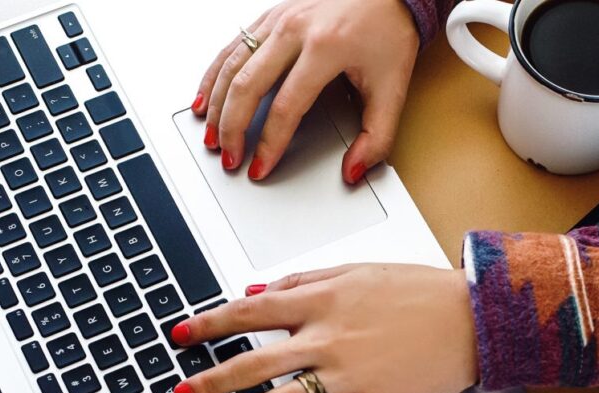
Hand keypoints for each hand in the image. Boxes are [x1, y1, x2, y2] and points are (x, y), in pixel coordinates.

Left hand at [170, 264, 478, 392]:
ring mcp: (350, 376)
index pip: (248, 313)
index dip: (207, 325)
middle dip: (210, 380)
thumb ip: (302, 281)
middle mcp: (328, 338)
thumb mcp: (355, 270)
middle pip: (252, 362)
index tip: (181, 335)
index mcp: (322, 301)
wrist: (474, 317)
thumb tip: (257, 292)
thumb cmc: (419, 292)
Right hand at [192, 0, 418, 182]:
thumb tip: (355, 171)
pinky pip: (232, 47)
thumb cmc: (389, 30)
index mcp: (325, 48)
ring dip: (216, 105)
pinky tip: (205, 98)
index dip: (270, 144)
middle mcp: (296, 30)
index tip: (261, 168)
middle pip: (248, 86)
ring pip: (232, 65)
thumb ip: (378, 136)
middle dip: (233, 129)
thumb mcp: (393, 86)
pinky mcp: (270, 15)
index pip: (286, 108)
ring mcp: (279, 19)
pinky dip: (213, 75)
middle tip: (230, 158)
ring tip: (211, 137)